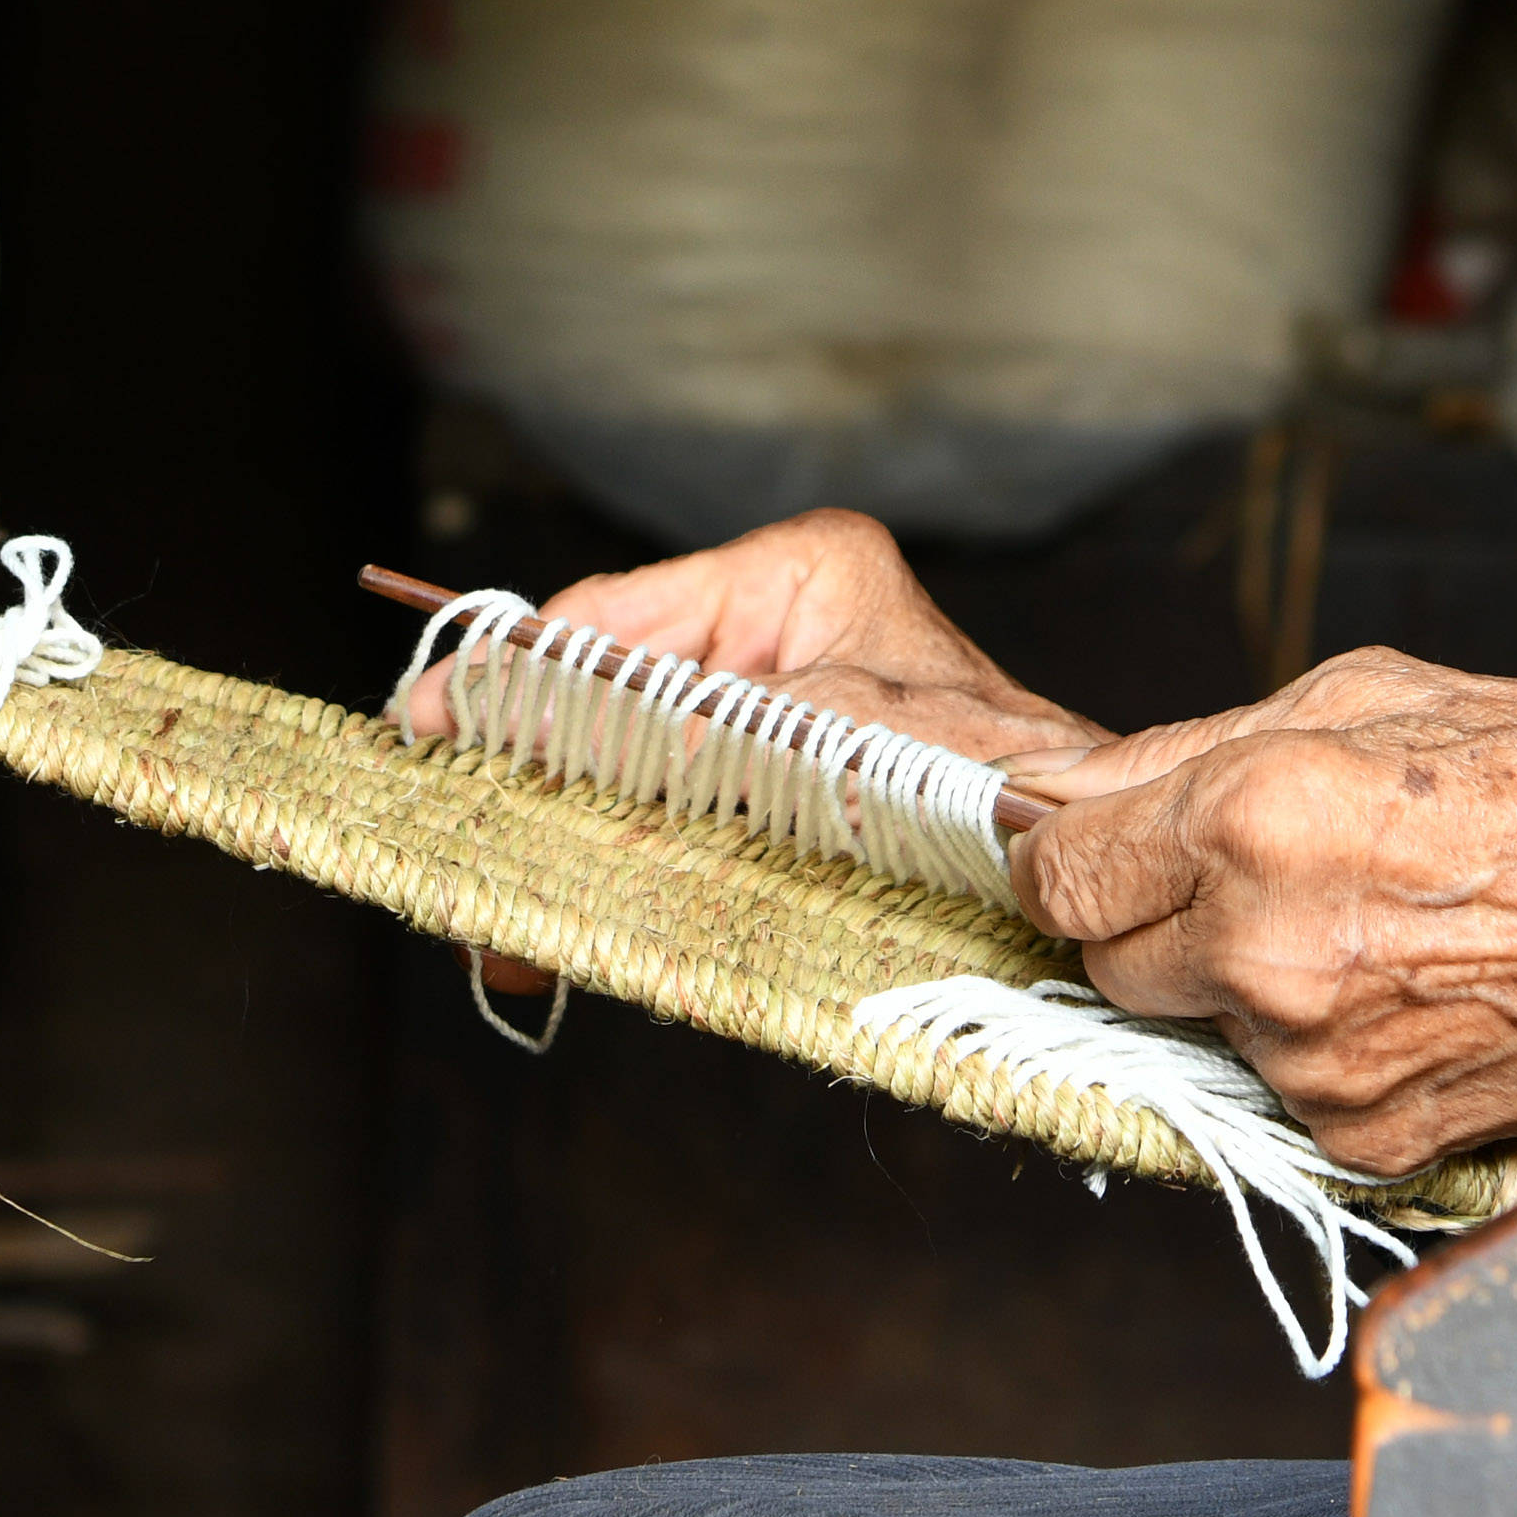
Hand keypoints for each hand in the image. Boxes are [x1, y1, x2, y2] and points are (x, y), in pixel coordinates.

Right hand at [393, 511, 1105, 999]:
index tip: (434, 727)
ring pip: (612, 763)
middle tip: (457, 840)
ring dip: (551, 845)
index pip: (614, 619)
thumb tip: (621, 731)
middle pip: (598, 692)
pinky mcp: (759, 776)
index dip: (515, 678)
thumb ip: (734, 732)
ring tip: (500, 931)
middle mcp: (774, 622)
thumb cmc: (1004, 788)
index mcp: (799, 574)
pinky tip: (550, 943)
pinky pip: (652, 813)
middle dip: (522, 773)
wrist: (1081, 865)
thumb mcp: (863, 747)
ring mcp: (762, 700)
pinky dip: (601, 876)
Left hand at [1010, 649, 1516, 1178]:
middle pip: (1103, 954)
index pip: (1054, 864)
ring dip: (1241, 979)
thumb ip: (1204, 748)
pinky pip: (1283, 1088)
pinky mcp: (1363, 1139)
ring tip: (1375, 922)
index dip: (1076, 843)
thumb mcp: (1384, 699)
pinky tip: (1418, 989)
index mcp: (1250, 819)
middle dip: (1154, 911)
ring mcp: (1310, 1062)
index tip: (1112, 831)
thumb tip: (1075, 783)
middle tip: (1265, 868)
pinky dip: (1321, 1045)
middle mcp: (1259, 953)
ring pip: (1195, 1025)